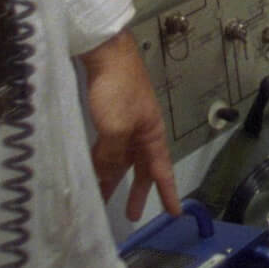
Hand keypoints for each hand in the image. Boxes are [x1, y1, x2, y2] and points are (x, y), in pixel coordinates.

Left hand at [79, 30, 178, 220]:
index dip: (169, 192)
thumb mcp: (116, 128)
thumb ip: (113, 156)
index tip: (176, 212)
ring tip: (102, 197)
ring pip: (122, 158)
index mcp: (152, 134)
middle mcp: (142, 131)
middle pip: (143, 167)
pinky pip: (109, 146)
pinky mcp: (110, 115)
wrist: (106, 53)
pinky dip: (103, 160)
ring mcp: (126, 122)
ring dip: (114, 177)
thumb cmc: (118, 90)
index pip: (163, 170)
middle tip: (132, 214)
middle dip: (139, 190)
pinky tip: (92, 166)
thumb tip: (107, 178)